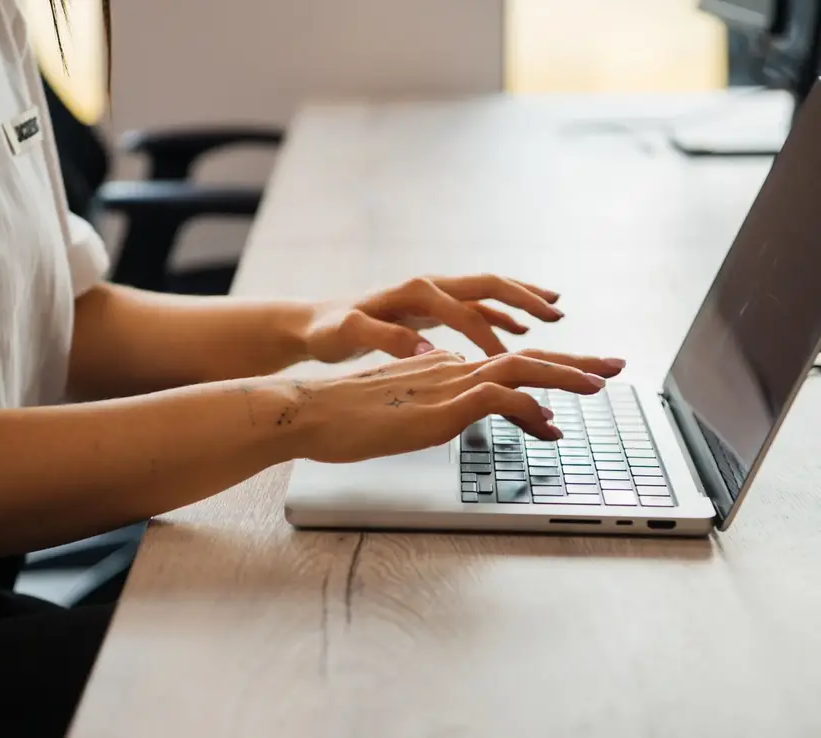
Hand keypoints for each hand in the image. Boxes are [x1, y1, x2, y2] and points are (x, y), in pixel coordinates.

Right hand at [292, 348, 625, 463]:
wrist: (309, 411)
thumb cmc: (344, 416)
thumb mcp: (397, 408)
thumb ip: (430, 401)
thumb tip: (459, 405)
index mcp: (443, 369)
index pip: (506, 363)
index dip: (547, 367)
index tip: (577, 377)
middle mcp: (451, 369)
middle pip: (524, 357)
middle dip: (574, 360)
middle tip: (615, 365)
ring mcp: (446, 385)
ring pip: (519, 369)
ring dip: (564, 374)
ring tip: (601, 384)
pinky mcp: (437, 405)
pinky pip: (495, 398)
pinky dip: (527, 407)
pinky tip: (547, 423)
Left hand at [302, 274, 563, 363]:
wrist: (313, 322)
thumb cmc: (327, 331)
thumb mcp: (349, 335)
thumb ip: (386, 340)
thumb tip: (429, 350)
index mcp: (415, 292)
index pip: (465, 312)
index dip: (491, 335)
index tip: (514, 360)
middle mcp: (428, 287)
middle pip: (488, 286)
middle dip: (525, 298)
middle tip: (558, 313)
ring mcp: (431, 296)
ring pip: (486, 293)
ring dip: (520, 301)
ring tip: (554, 313)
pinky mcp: (429, 308)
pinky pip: (474, 308)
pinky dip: (499, 316)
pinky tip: (518, 330)